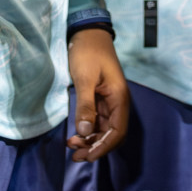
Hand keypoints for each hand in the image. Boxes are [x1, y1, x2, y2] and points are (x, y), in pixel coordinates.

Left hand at [67, 28, 129, 162]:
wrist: (88, 34)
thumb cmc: (88, 53)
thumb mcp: (85, 79)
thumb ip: (86, 105)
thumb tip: (84, 132)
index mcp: (119, 98)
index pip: (117, 131)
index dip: (104, 147)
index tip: (87, 156)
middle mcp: (117, 103)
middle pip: (112, 134)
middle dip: (96, 147)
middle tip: (75, 156)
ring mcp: (109, 101)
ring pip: (104, 130)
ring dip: (90, 141)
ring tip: (72, 147)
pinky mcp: (100, 99)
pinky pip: (97, 121)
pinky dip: (88, 131)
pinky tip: (75, 135)